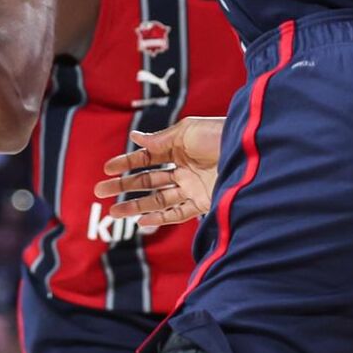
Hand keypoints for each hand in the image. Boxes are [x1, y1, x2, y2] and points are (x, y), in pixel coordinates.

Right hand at [94, 116, 224, 230]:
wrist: (253, 153)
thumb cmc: (222, 135)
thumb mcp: (188, 131)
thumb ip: (161, 139)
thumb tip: (135, 138)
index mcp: (179, 148)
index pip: (147, 158)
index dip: (126, 163)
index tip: (106, 169)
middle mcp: (184, 169)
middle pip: (147, 181)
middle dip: (123, 186)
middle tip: (99, 191)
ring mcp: (193, 187)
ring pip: (157, 199)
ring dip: (135, 206)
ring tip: (113, 212)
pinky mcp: (204, 203)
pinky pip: (177, 213)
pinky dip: (160, 218)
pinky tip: (142, 222)